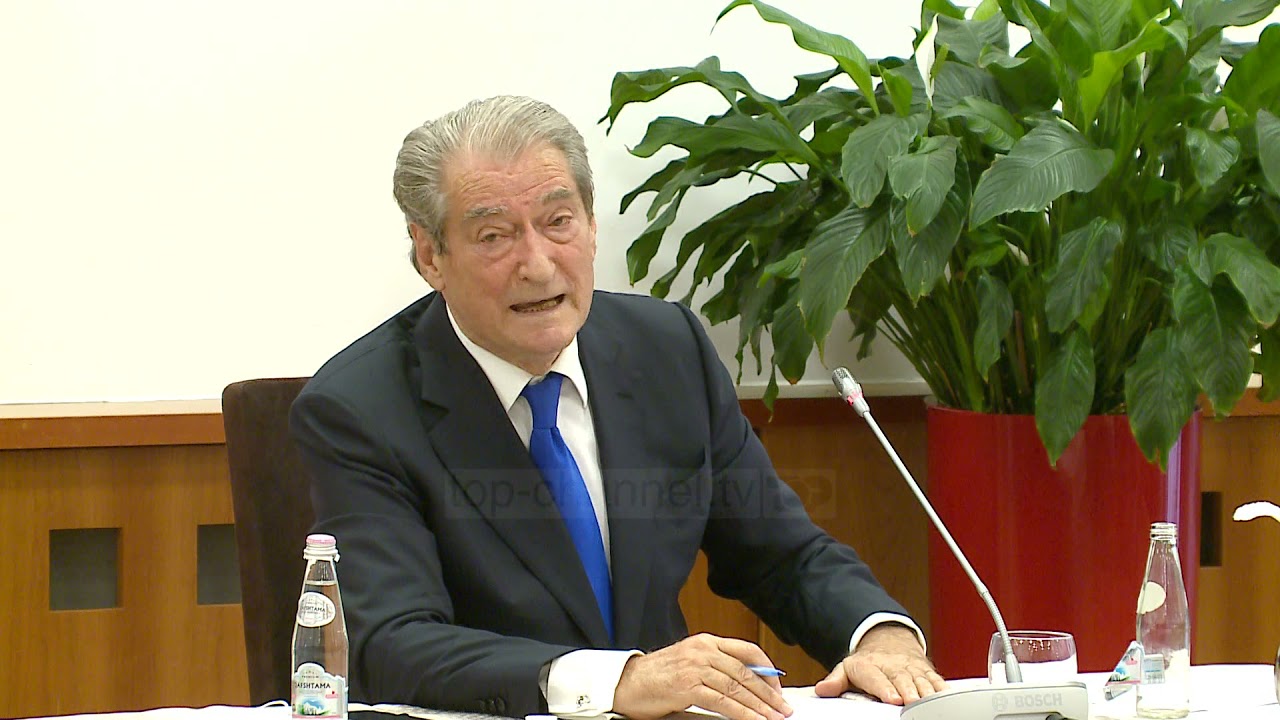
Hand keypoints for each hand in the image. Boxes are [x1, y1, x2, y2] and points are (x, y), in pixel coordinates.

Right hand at [613, 633, 792, 719]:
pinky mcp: (688, 685)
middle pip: (746, 672)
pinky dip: (742, 713)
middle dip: (768, 693)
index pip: (747, 650)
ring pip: (737, 688)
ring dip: (760, 706)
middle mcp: (703, 650)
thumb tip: (746, 683)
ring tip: (774, 718)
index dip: (767, 669)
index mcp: (706, 641)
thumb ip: (715, 666)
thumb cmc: (656, 676)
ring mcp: (696, 666)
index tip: (778, 687)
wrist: (627, 683)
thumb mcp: (690, 662)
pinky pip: (723, 701)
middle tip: (782, 708)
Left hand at [814, 624, 946, 705]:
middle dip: (907, 691)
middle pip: (901, 679)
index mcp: (870, 666)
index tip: (892, 698)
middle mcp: (892, 666)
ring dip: (925, 691)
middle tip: (910, 701)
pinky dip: (941, 687)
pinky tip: (945, 696)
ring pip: (920, 679)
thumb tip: (822, 690)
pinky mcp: (925, 670)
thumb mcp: (847, 668)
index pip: (877, 678)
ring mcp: (910, 668)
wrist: (887, 640)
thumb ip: (836, 680)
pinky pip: (935, 679)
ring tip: (928, 701)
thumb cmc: (867, 662)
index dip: (885, 688)